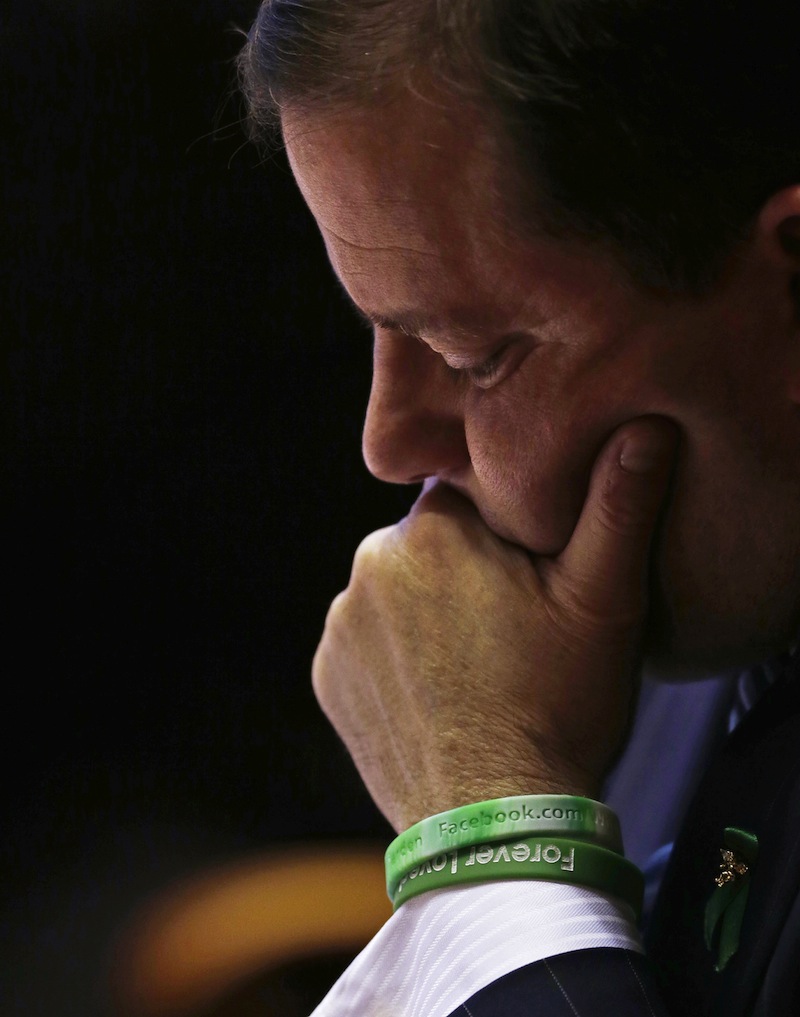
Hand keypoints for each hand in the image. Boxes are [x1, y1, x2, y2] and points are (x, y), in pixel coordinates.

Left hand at [312, 417, 677, 831]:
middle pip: (427, 542)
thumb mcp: (605, 603)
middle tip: (510, 624)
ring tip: (475, 665)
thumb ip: (618, 507)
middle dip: (463, 568)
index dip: (505, 527)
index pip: (467, 493)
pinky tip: (437, 691)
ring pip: (394, 592)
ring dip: (426, 612)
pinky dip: (394, 657)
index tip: (532, 571)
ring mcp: (341, 624)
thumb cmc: (554, 709)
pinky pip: (365, 642)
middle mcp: (370, 564)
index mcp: (432, 529)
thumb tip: (643, 429)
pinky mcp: (327, 677)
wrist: (493, 822)